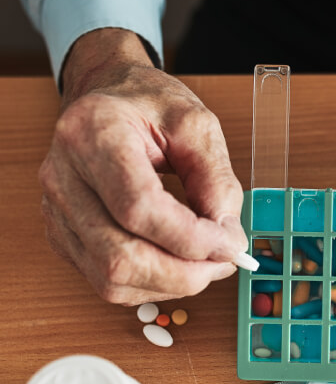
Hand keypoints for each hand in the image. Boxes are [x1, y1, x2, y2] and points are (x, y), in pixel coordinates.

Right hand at [39, 28, 247, 304]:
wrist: (109, 97)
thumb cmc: (150, 106)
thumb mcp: (198, 125)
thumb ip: (217, 180)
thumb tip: (226, 238)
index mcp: (93, 133)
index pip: (138, 207)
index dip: (190, 238)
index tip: (231, 243)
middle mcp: (63, 175)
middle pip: (120, 256)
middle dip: (184, 273)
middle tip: (225, 261)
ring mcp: (56, 210)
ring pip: (111, 279)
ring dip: (170, 284)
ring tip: (206, 264)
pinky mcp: (63, 235)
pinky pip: (106, 282)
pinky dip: (151, 286)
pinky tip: (178, 265)